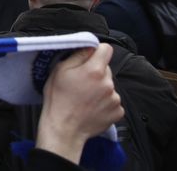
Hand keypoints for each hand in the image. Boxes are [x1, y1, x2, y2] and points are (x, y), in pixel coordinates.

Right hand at [36, 45, 122, 162]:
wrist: (64, 129)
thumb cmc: (58, 99)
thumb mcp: (60, 70)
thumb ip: (78, 55)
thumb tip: (90, 47)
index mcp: (95, 70)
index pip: (106, 49)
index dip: (97, 52)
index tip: (88, 59)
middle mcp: (109, 83)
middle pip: (106, 69)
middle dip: (96, 72)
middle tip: (81, 83)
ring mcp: (115, 99)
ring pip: (109, 86)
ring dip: (100, 89)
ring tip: (85, 98)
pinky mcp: (118, 112)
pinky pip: (113, 101)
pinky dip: (105, 103)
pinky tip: (92, 108)